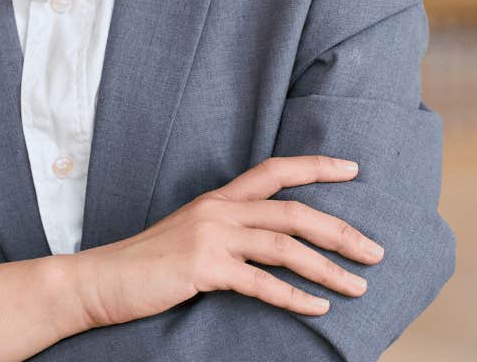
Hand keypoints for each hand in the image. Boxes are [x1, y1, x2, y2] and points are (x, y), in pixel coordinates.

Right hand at [68, 155, 382, 326]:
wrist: (100, 281)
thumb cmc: (147, 265)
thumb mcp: (191, 234)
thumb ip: (228, 231)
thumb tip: (268, 242)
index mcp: (219, 197)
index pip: (277, 170)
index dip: (317, 167)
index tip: (354, 169)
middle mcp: (220, 209)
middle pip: (296, 212)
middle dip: (342, 231)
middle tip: (377, 252)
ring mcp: (212, 237)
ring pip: (286, 246)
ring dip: (328, 268)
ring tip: (359, 287)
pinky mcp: (204, 268)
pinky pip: (261, 283)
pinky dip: (295, 297)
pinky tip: (318, 308)